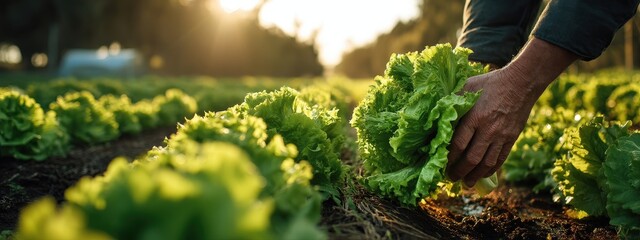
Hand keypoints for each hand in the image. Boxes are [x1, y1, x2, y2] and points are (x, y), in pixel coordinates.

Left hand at [446, 67, 534, 186]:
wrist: (521, 83)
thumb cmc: (489, 83)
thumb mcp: (467, 87)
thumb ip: (453, 101)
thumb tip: (437, 113)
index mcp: (475, 117)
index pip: (459, 144)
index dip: (449, 158)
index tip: (442, 165)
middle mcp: (488, 129)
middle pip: (472, 158)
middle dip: (459, 171)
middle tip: (451, 178)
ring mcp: (501, 136)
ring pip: (487, 162)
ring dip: (475, 175)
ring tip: (466, 183)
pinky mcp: (511, 138)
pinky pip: (500, 159)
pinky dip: (491, 169)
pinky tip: (483, 174)